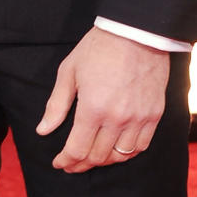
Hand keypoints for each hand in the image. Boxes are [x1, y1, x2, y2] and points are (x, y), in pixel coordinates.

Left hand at [35, 26, 170, 172]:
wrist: (135, 32)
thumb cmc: (97, 48)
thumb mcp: (69, 71)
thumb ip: (57, 105)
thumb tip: (43, 131)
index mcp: (93, 108)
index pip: (77, 149)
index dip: (66, 161)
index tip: (59, 163)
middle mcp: (117, 118)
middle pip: (98, 156)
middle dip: (81, 164)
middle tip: (71, 163)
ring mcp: (138, 118)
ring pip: (120, 156)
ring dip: (103, 161)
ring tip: (91, 157)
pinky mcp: (154, 115)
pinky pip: (140, 146)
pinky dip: (126, 153)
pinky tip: (116, 149)